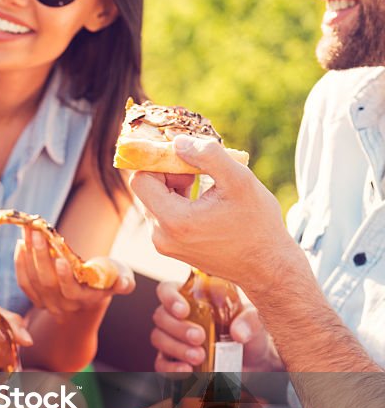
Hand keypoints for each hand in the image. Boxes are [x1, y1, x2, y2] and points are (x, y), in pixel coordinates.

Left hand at [15, 227, 134, 317]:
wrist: (91, 291)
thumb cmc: (109, 277)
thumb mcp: (121, 278)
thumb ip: (124, 281)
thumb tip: (123, 283)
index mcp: (85, 299)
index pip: (71, 291)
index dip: (65, 276)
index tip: (61, 258)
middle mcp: (64, 305)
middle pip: (47, 283)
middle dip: (40, 255)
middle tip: (36, 231)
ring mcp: (48, 303)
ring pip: (33, 280)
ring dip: (28, 254)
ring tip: (27, 231)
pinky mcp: (36, 297)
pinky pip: (24, 282)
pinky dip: (20, 263)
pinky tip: (21, 244)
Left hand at [130, 136, 294, 293]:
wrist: (265, 265)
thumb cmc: (256, 223)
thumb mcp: (239, 180)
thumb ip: (208, 156)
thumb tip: (178, 142)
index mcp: (173, 221)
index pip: (141, 179)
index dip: (158, 161)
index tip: (183, 155)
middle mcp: (160, 236)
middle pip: (146, 190)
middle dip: (168, 172)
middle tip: (198, 170)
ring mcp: (163, 245)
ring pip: (154, 201)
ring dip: (174, 186)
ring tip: (204, 185)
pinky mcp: (170, 248)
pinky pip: (163, 215)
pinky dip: (178, 200)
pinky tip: (204, 199)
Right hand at [152, 280, 277, 372]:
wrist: (255, 362)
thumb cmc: (250, 332)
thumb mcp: (255, 320)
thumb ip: (249, 320)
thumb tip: (238, 332)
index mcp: (192, 298)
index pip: (168, 290)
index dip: (170, 298)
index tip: (183, 311)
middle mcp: (178, 317)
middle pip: (161, 316)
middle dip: (178, 328)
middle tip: (199, 338)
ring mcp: (173, 339)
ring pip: (159, 339)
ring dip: (176, 348)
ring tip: (199, 357)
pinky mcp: (174, 361)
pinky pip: (161, 364)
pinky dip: (171, 368)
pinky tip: (187, 370)